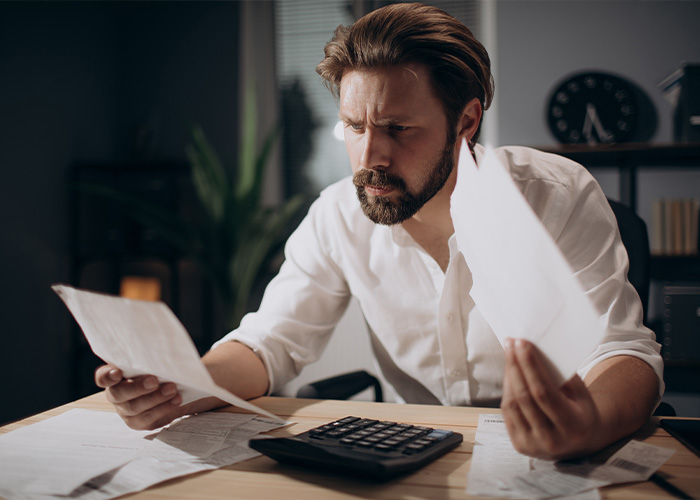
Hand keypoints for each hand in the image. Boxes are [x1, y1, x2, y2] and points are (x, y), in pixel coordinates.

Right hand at [95, 364, 183, 429]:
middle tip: (154, 381)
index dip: (107, 376)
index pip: (103, 377)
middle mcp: (117, 394)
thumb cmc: (161, 370)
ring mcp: (126, 410)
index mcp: (115, 376)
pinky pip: (148, 418)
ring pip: (134, 407)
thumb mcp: (155, 361)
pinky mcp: (139, 422)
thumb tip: (163, 350)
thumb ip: (151, 357)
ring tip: (172, 389)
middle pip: (118, 394)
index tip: (117, 372)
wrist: (176, 389)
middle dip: (137, 388)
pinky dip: (164, 408)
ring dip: (155, 398)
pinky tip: (176, 400)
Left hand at [500, 338, 602, 459]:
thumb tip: (534, 348)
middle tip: (510, 343)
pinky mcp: (519, 445)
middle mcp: (552, 440)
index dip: (529, 366)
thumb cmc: (580, 410)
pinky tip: (510, 374)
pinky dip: (507, 390)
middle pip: (524, 397)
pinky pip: (507, 412)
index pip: (543, 392)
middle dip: (515, 365)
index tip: (521, 343)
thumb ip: (560, 375)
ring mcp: (533, 445)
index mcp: (573, 426)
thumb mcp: (580, 393)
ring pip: (512, 404)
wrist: (580, 443)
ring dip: (509, 376)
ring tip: (510, 356)